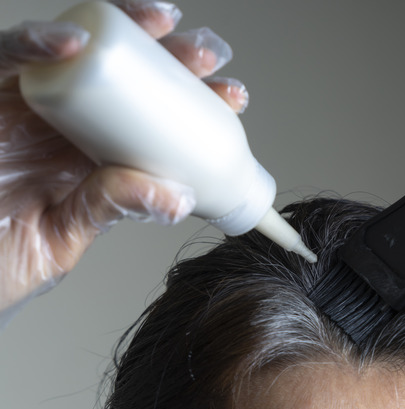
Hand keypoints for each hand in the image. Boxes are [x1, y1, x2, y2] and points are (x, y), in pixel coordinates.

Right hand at [0, 0, 248, 317]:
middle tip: (209, 56)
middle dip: (171, 59)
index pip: (149, 119)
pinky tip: (73, 41)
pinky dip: (34, 43)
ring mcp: (23, 109)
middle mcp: (62, 125)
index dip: (192, 102)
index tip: (233, 97)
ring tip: (164, 26)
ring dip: (122, 33)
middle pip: (123, 77)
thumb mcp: (63, 237)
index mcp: (91, 157)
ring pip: (75, 53)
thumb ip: (110, 209)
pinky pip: (3, 61)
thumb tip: (178, 196)